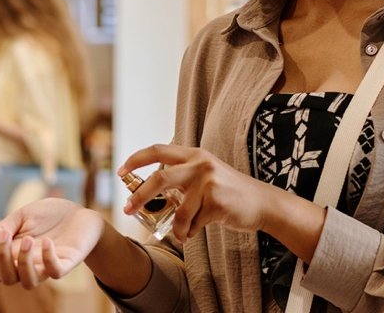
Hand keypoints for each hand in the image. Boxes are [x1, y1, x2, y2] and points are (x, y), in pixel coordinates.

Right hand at [0, 198, 104, 288]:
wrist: (79, 213)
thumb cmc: (49, 215)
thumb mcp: (23, 215)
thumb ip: (5, 225)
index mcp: (15, 255)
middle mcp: (29, 265)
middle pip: (7, 279)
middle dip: (1, 259)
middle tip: (5, 235)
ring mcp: (47, 266)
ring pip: (29, 283)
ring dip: (23, 263)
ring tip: (28, 239)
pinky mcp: (66, 263)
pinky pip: (55, 272)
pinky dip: (48, 259)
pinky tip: (47, 241)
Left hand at [118, 144, 272, 241]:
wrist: (263, 203)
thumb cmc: (229, 192)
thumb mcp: (205, 175)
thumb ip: (181, 178)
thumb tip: (148, 192)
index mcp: (194, 154)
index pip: (158, 150)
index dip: (136, 159)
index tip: (121, 171)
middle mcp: (200, 164)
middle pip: (160, 178)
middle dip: (140, 195)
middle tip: (127, 208)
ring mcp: (209, 182)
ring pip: (179, 210)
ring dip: (177, 227)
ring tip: (180, 234)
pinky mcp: (217, 201)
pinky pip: (193, 223)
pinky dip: (191, 232)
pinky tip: (195, 232)